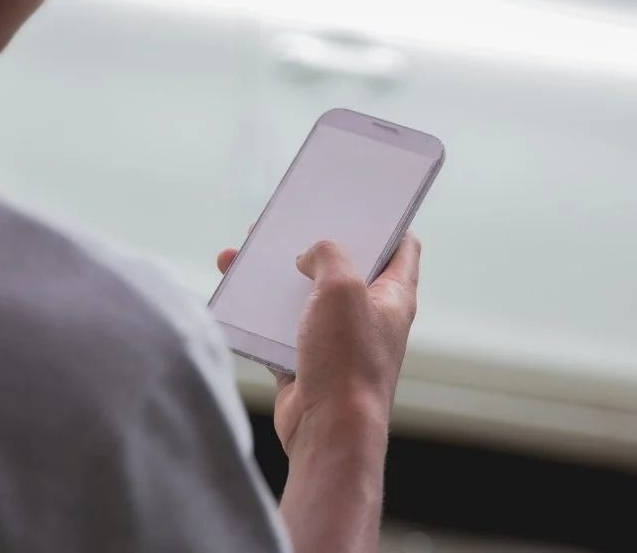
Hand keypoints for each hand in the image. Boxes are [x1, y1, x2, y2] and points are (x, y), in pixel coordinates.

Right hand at [216, 233, 420, 455]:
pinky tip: (233, 290)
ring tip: (243, 250)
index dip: (386, 220)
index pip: (403, 245)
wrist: (327, 433)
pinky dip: (257, 310)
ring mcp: (338, 338)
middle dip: (314, 242)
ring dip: (276, 273)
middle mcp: (370, 314)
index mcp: (394, 293)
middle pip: (345, 265)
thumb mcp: (341, 288)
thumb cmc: (347, 359)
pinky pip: (279, 326)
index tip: (359, 202)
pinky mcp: (307, 360)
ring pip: (305, 294)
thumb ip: (328, 255)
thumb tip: (308, 253)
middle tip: (288, 220)